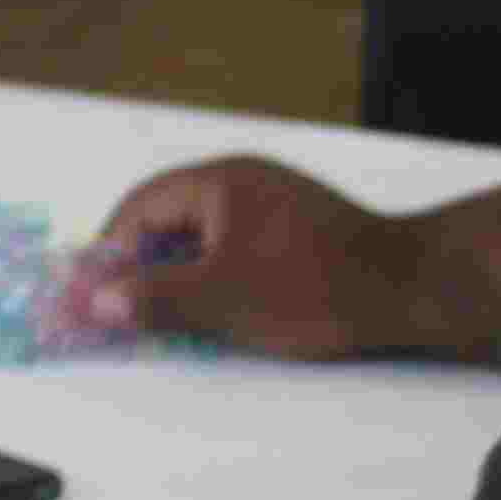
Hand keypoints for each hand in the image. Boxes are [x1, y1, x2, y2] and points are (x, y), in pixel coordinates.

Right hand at [48, 158, 428, 357]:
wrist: (412, 289)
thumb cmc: (318, 286)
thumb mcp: (224, 299)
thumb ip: (154, 299)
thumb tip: (96, 303)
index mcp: (219, 181)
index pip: (140, 208)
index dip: (107, 253)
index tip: (89, 295)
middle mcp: (243, 182)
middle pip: (167, 219)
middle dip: (137, 266)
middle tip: (116, 310)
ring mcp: (272, 205)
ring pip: (200, 238)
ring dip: (174, 275)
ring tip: (159, 318)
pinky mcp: (295, 232)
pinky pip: (232, 249)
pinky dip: (210, 278)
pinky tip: (211, 313)